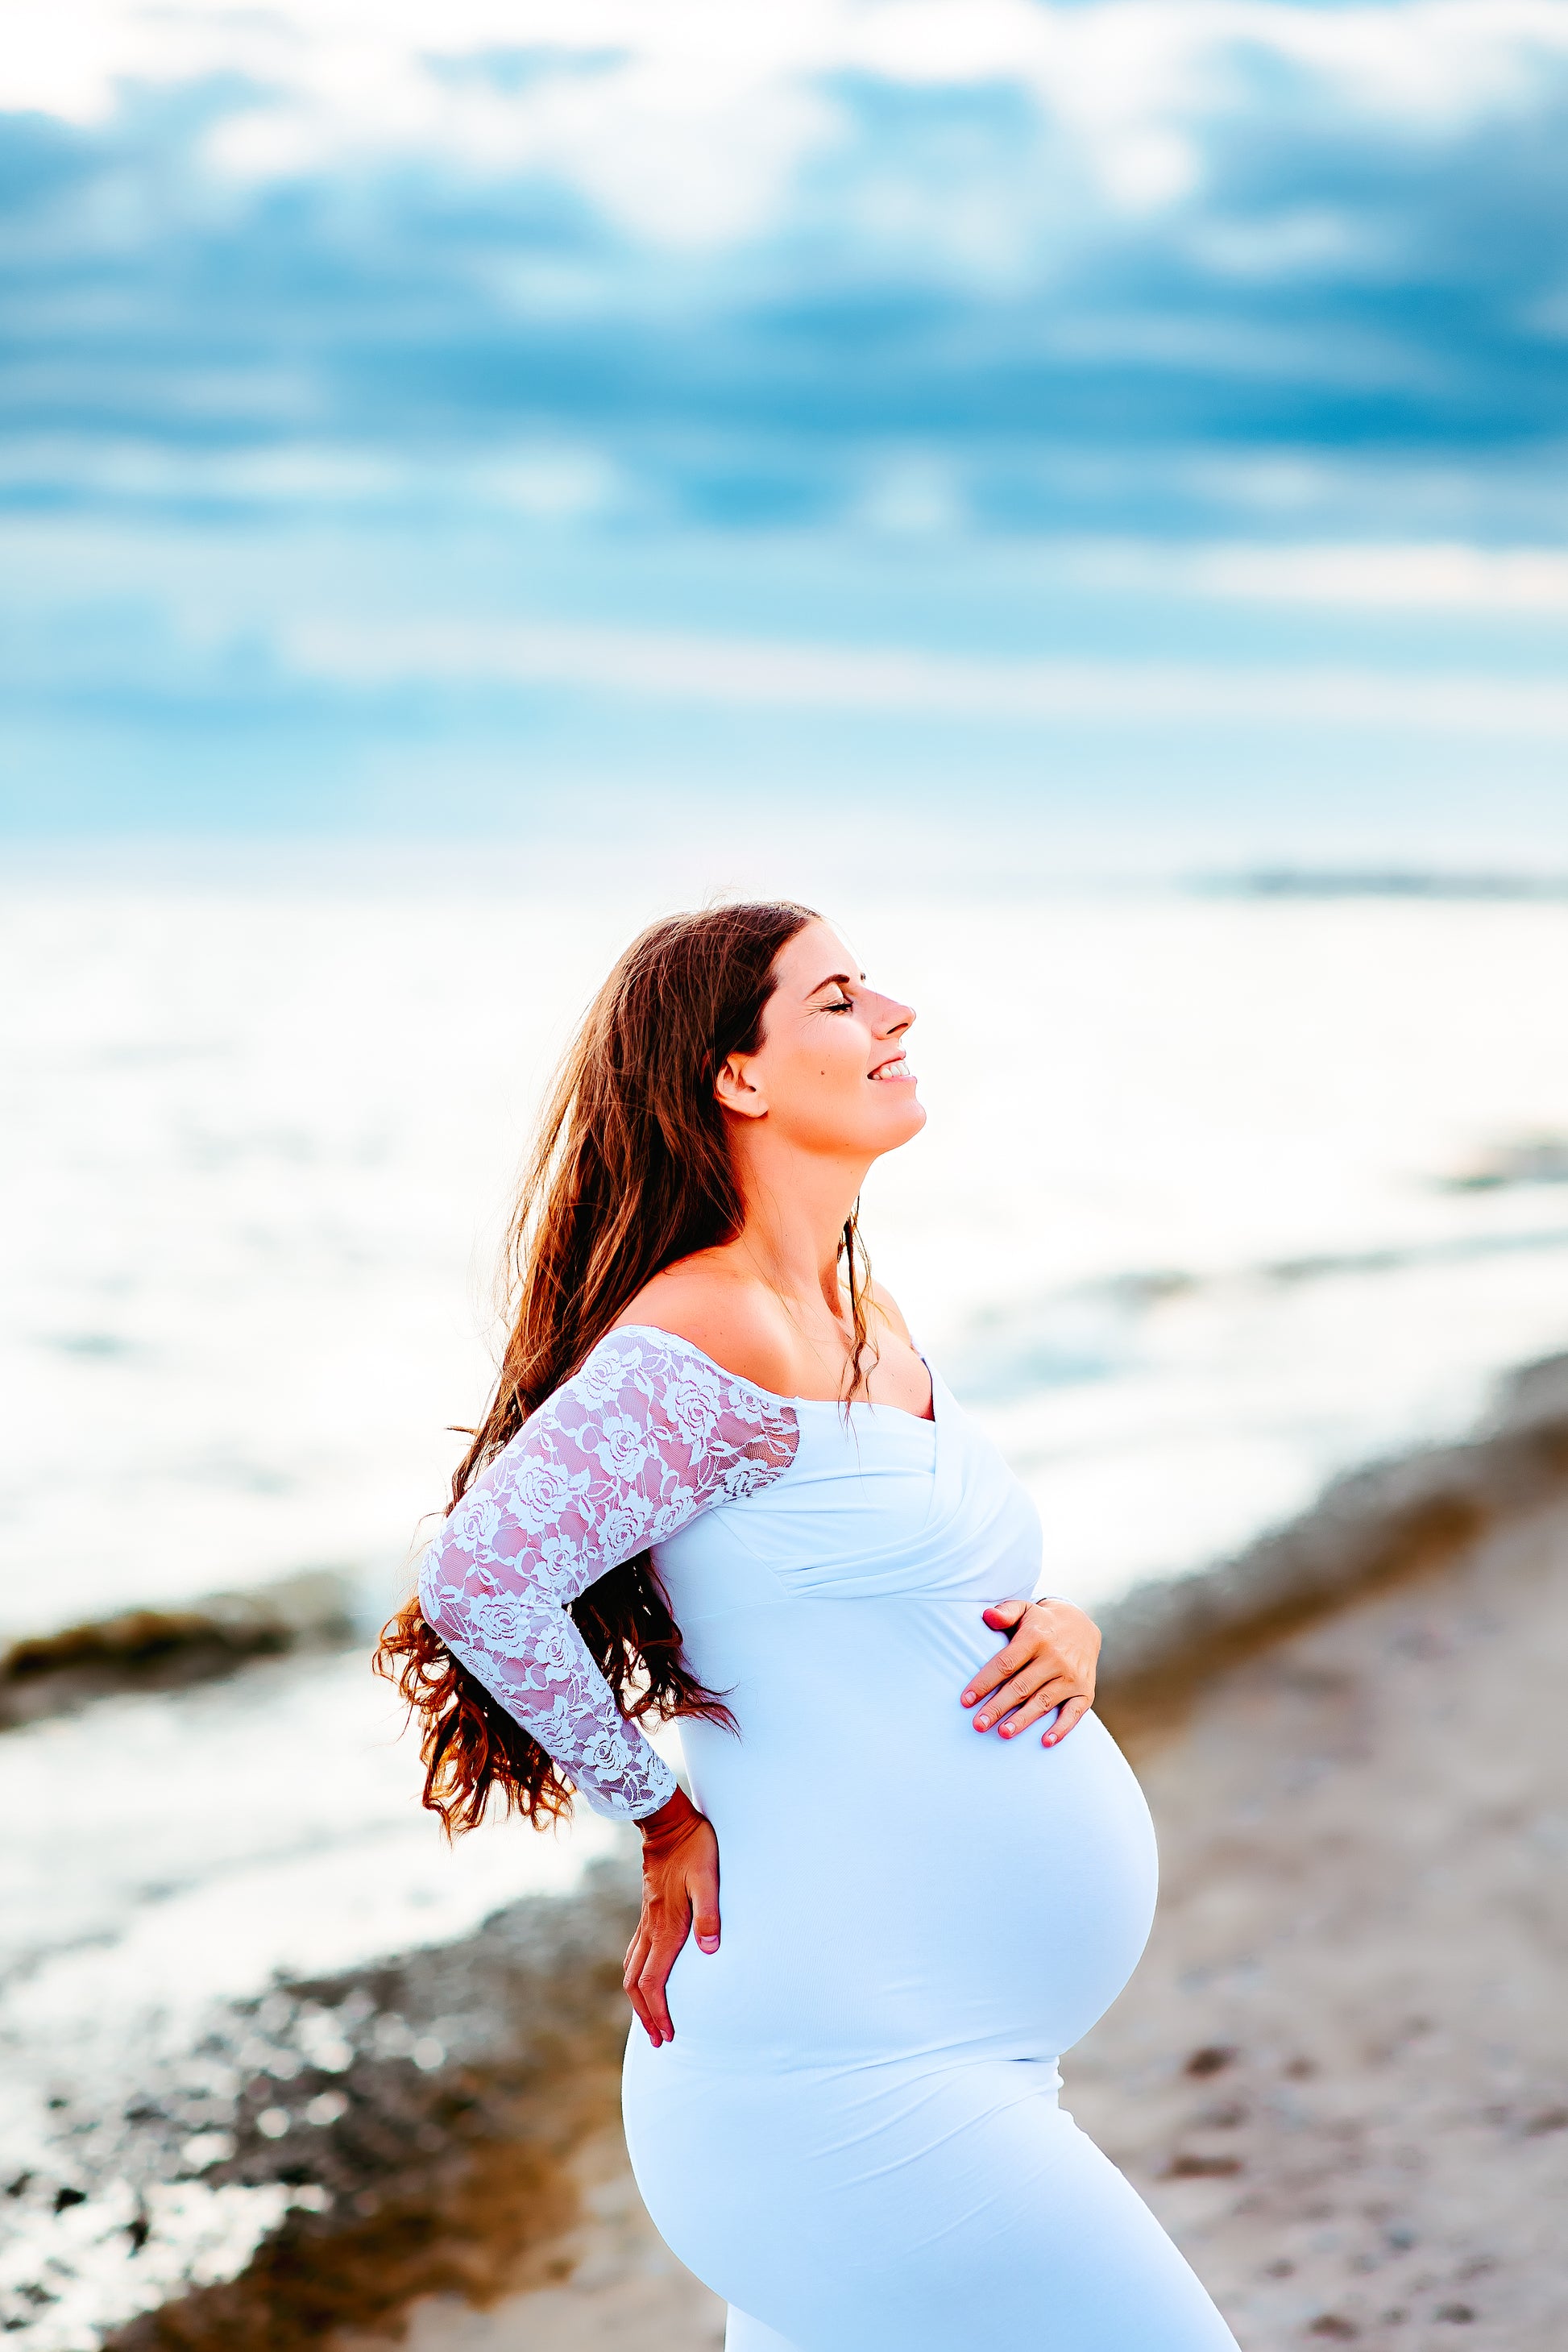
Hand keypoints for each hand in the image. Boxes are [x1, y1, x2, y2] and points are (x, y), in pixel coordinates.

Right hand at [623, 1785, 719, 2047]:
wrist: (667, 1822)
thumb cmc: (694, 1848)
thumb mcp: (709, 1877)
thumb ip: (709, 1913)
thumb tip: (711, 1950)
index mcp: (666, 1926)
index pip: (654, 1981)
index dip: (658, 2012)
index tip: (667, 2035)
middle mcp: (651, 1928)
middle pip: (636, 1983)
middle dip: (645, 2015)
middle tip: (658, 2040)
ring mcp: (646, 1920)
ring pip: (631, 1969)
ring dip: (639, 1999)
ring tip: (650, 2019)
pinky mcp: (648, 1911)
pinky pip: (635, 1952)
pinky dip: (637, 1975)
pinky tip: (645, 1978)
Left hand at [960, 1597, 1099, 1746]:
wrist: (1083, 1626)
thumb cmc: (1041, 1623)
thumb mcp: (1024, 1609)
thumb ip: (1005, 1611)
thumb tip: (987, 1616)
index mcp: (1035, 1638)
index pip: (1005, 1663)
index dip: (984, 1683)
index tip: (966, 1700)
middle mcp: (1055, 1657)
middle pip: (1021, 1687)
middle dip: (998, 1707)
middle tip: (978, 1725)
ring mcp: (1072, 1676)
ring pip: (1043, 1701)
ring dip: (1023, 1719)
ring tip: (1003, 1733)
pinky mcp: (1085, 1691)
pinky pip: (1074, 1713)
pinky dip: (1061, 1728)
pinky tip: (1045, 1742)